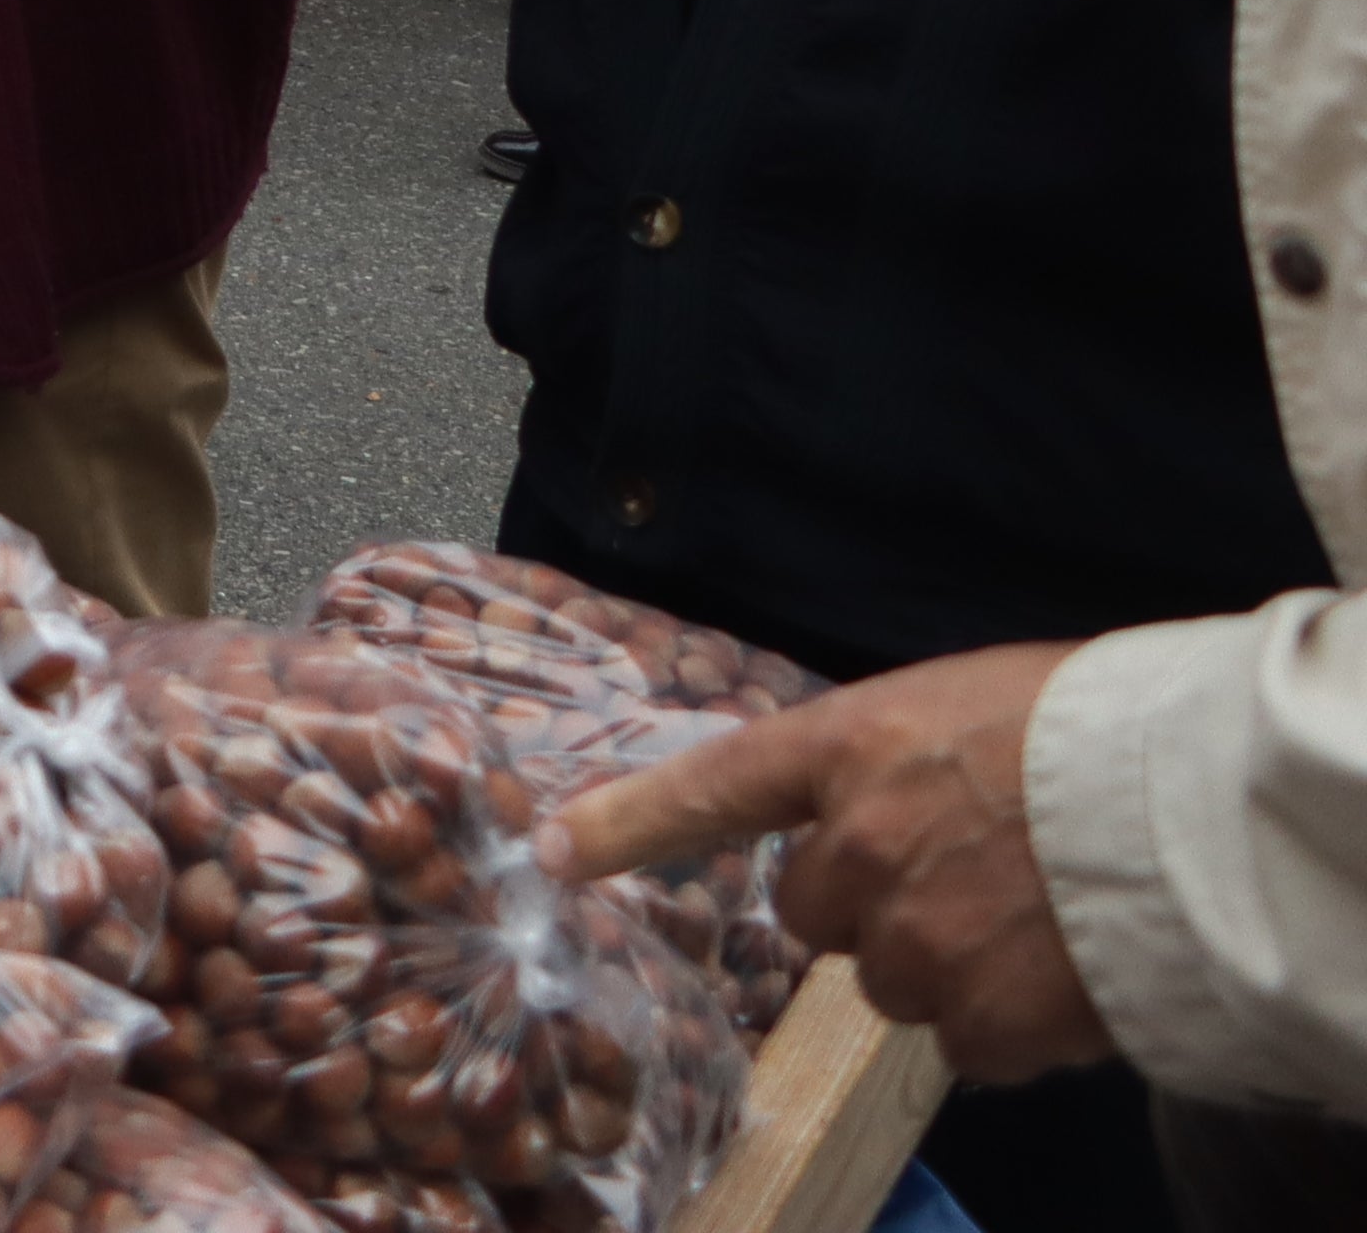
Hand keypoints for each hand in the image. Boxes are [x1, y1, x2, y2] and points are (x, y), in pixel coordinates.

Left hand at [544, 641, 1110, 1079]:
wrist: (1194, 807)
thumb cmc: (1096, 728)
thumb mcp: (966, 707)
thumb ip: (894, 765)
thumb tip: (887, 814)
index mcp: (850, 748)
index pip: (710, 789)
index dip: (627, 824)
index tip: (551, 851)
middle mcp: (856, 847)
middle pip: (814, 909)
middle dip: (871, 901)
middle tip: (966, 871)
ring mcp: (912, 938)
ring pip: (895, 978)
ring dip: (948, 962)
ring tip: (1037, 914)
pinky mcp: (977, 1016)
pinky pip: (968, 1038)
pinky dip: (1011, 1019)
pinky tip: (1065, 968)